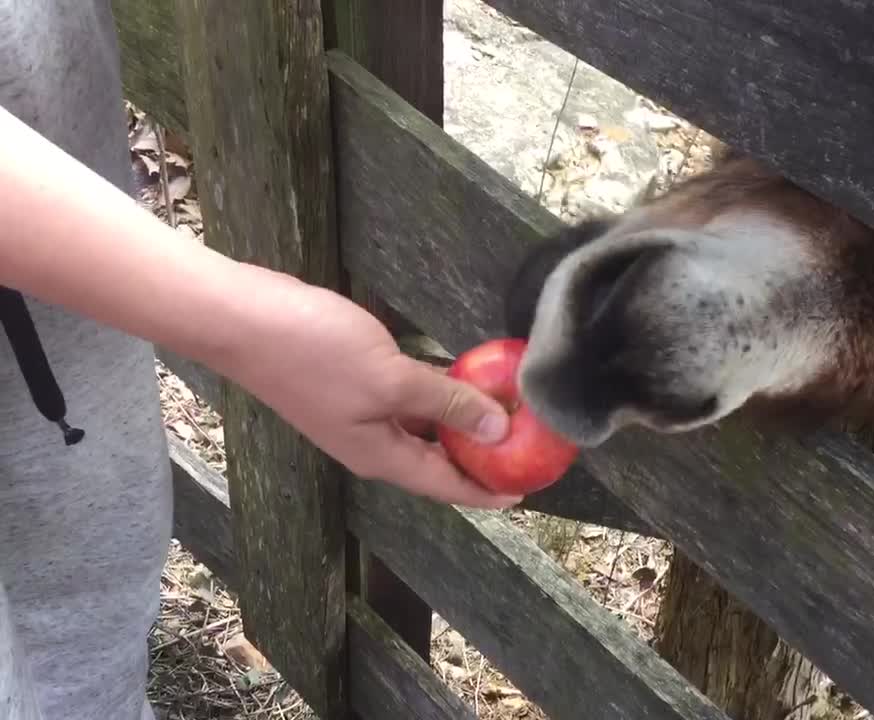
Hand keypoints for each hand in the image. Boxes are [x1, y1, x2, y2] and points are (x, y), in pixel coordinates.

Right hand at [215, 266, 519, 507]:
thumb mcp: (392, 379)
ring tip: (504, 414)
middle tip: (525, 447)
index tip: (525, 494)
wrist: (241, 317)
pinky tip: (460, 378)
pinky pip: (408, 399)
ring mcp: (360, 412)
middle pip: (436, 461)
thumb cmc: (313, 352)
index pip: (445, 485)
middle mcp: (372, 442)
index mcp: (380, 455)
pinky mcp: (352, 382)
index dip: (486, 492)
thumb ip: (445, 403)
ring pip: (423, 429)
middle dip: (480, 458)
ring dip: (461, 423)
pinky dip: (437, 394)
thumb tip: (499, 431)